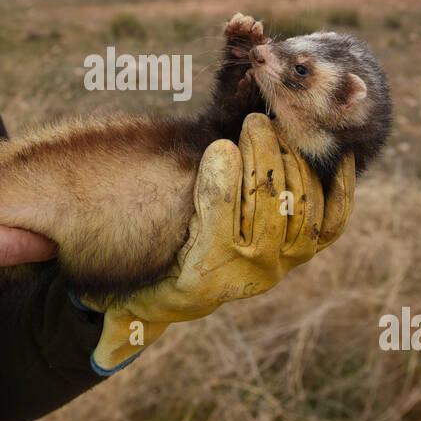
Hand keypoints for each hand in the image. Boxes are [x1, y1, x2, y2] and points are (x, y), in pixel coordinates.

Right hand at [80, 113, 356, 371]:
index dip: (223, 184)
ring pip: (301, 203)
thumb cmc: (154, 268)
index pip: (223, 224)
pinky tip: (335, 152)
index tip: (218, 149)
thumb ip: (116, 288)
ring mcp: (288, 259)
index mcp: (209, 275)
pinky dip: (339, 184)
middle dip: (263, 157)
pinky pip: (333, 216)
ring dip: (291, 158)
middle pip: (268, 206)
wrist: (190, 290)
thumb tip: (81, 299)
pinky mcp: (308, 246)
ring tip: (275, 124)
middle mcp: (257, 272)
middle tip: (253, 121)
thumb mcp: (128, 275)